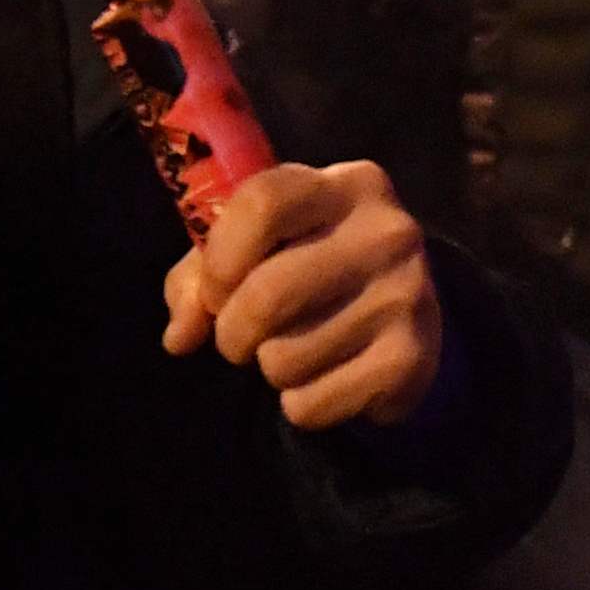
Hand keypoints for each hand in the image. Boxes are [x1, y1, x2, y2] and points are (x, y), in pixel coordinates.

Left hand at [161, 158, 442, 430]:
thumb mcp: (262, 247)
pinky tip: (326, 377)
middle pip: (267, 293)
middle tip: (239, 338)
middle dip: (232, 332)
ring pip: (284, 358)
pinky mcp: (409, 360)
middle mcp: (385, 232)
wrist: (410, 317)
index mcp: (346, 185)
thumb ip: (204, 276)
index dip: (220, 258)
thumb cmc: (315, 266)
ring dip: (271, 367)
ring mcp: (405, 296)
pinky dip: (300, 404)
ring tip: (296, 349)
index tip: (214, 292)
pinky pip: (311, 403)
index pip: (263, 203)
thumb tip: (179, 335)